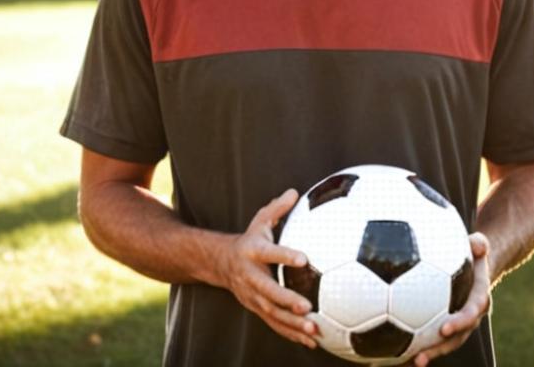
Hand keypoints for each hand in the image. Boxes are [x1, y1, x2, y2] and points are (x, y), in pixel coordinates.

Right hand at [220, 189, 317, 348]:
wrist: (220, 263)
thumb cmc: (250, 239)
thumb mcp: (259, 220)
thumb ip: (277, 208)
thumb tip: (295, 191)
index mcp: (254, 252)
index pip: (270, 253)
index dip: (286, 255)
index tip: (304, 258)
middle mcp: (251, 276)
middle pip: (269, 290)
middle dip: (287, 301)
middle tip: (308, 307)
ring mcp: (252, 296)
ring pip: (272, 312)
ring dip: (292, 324)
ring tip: (313, 329)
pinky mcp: (256, 308)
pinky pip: (274, 323)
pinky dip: (291, 333)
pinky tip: (311, 340)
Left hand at [413, 233, 491, 366]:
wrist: (476, 269)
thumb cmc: (472, 254)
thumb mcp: (478, 246)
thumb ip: (479, 243)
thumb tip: (478, 243)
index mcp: (478, 299)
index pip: (470, 314)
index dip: (459, 322)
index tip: (443, 328)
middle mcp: (470, 317)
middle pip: (456, 338)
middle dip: (439, 349)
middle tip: (420, 357)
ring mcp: (458, 324)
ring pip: (444, 343)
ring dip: (428, 354)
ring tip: (409, 363)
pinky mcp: (444, 325)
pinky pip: (432, 337)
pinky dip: (417, 345)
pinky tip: (396, 353)